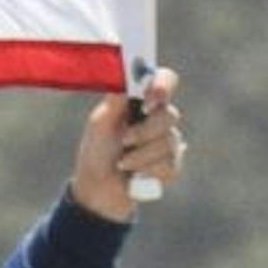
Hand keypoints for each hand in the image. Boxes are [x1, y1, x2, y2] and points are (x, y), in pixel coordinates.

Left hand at [69, 67, 182, 221]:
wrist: (97, 190)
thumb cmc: (96, 153)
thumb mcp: (99, 124)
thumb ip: (115, 101)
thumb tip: (128, 77)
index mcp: (142, 101)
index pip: (165, 80)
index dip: (163, 86)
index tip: (149, 101)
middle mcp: (158, 119)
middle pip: (170, 114)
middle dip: (144, 131)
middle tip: (124, 140)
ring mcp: (167, 142)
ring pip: (169, 142)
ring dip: (140, 156)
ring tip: (122, 164)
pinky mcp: (171, 167)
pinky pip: (170, 165)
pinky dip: (147, 171)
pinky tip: (135, 176)